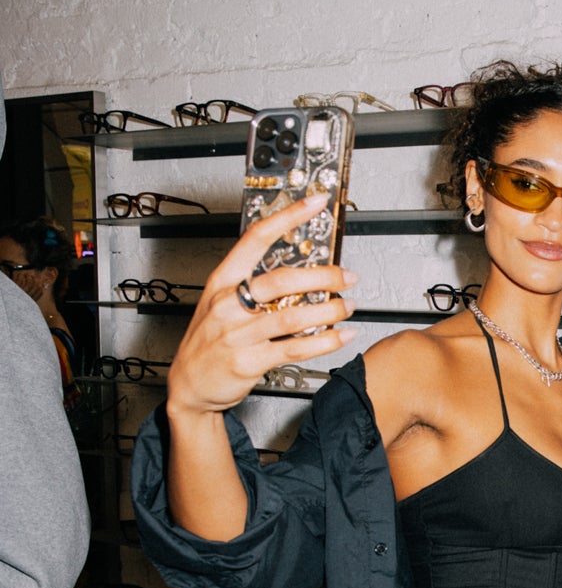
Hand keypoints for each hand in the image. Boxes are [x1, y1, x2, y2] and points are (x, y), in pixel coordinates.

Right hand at [166, 195, 357, 418]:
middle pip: (281, 279)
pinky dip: (324, 342)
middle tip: (346, 276)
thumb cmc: (209, 342)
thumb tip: (300, 273)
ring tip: (347, 307)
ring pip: (292, 316)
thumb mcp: (221, 304)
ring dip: (328, 311)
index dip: (288, 217)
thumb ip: (254, 288)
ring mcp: (237, 334)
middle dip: (322, 276)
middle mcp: (228, 304)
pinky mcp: (248, 361)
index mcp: (222, 281)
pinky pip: (294, 348)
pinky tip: (340, 336)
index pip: (256, 238)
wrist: (188, 384)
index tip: (314, 203)